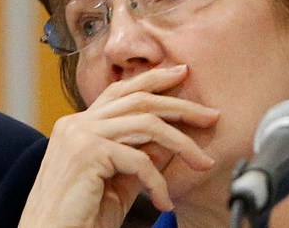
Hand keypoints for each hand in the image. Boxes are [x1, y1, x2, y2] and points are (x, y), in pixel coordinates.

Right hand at [18, 65, 218, 227]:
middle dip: (181, 106)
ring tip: (203, 162)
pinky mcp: (87, 154)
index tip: (182, 74)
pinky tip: (163, 201)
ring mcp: (79, 135)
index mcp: (79, 124)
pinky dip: (158, 182)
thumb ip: (140, 155)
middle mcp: (76, 123)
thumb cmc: (81, 216)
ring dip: (182, 144)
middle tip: (211, 116)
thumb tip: (173, 140)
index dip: (153, 80)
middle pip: (140, 100)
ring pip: (147, 125)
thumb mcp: (118, 181)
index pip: (121, 91)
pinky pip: (139, 160)